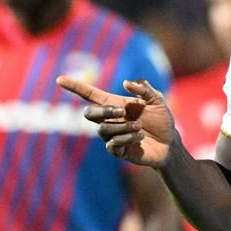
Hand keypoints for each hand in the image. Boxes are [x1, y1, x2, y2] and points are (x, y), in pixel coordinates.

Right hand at [57, 77, 174, 166]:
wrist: (170, 143)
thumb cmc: (162, 120)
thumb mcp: (157, 100)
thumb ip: (144, 89)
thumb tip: (125, 83)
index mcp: (115, 104)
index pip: (90, 95)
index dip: (75, 87)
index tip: (60, 80)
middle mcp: (110, 120)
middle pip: (89, 114)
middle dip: (103, 111)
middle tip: (123, 112)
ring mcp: (111, 136)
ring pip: (103, 129)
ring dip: (123, 127)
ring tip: (140, 128)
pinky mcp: (117, 150)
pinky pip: (112, 144)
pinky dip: (127, 138)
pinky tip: (140, 137)